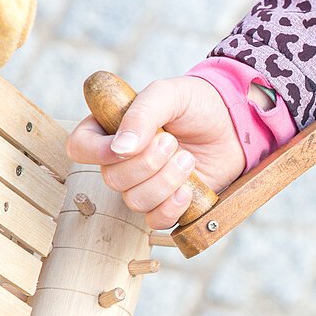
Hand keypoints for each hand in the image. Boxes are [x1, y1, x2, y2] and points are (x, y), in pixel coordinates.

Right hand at [67, 76, 244, 229]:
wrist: (235, 125)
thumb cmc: (197, 104)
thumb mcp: (169, 94)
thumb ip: (142, 114)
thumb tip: (121, 148)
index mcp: (111, 129)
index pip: (80, 148)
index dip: (98, 152)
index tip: (126, 146)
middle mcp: (122, 161)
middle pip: (112, 179)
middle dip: (147, 163)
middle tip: (173, 142)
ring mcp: (145, 184)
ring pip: (134, 201)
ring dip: (165, 181)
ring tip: (188, 159)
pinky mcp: (168, 203)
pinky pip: (156, 221)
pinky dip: (173, 207)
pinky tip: (189, 188)